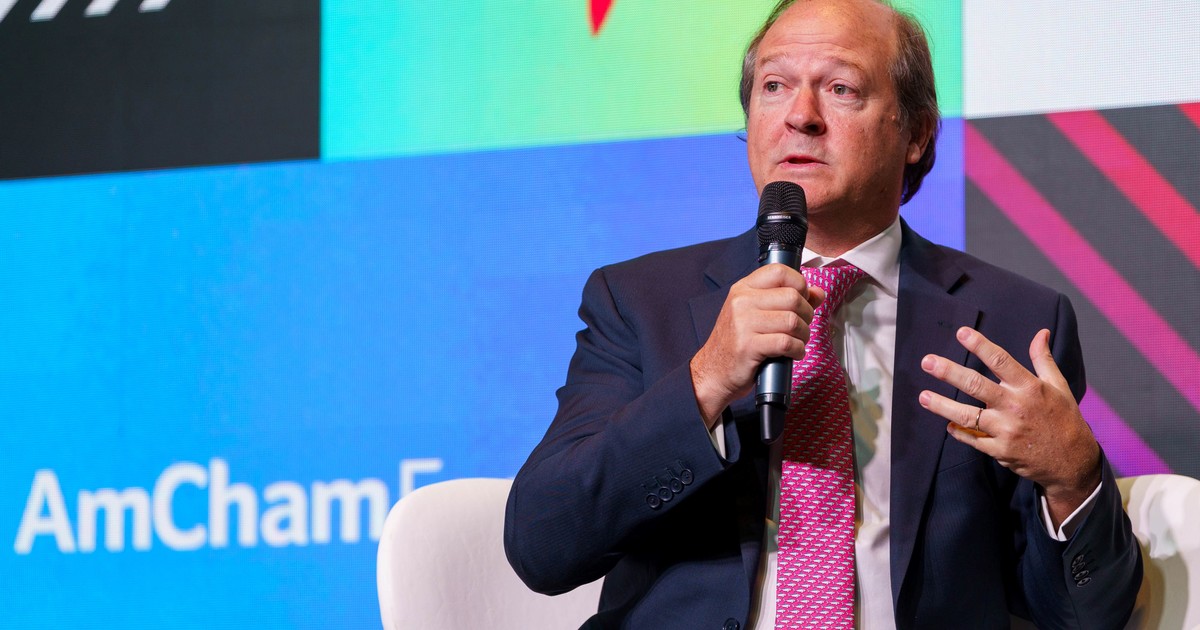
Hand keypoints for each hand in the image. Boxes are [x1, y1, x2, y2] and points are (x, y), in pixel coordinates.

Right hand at [690, 264, 824, 427]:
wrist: (713, 372)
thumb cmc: (737, 343)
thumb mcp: (756, 315)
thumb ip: (786, 301)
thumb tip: (817, 293)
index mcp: (743, 289)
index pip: (779, 271)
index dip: (800, 284)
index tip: (802, 299)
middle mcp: (741, 302)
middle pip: (792, 297)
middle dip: (806, 314)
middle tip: (801, 326)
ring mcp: (743, 323)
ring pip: (792, 320)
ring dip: (803, 335)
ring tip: (797, 341)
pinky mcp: (748, 346)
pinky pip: (787, 343)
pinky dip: (797, 350)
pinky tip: (793, 354)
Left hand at [918, 327, 1100, 526]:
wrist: (1073, 462)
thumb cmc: (1065, 419)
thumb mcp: (1059, 386)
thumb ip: (1043, 360)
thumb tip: (1041, 333)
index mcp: (1029, 387)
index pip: (1000, 361)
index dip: (980, 345)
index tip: (961, 332)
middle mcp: (1015, 407)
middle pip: (975, 385)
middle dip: (948, 372)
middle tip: (927, 362)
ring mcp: (1005, 430)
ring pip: (966, 415)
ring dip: (941, 406)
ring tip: (923, 397)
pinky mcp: (1000, 450)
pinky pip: (972, 439)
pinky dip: (958, 432)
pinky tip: (947, 425)